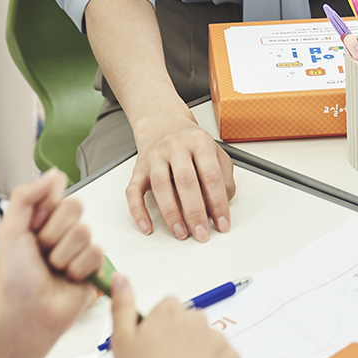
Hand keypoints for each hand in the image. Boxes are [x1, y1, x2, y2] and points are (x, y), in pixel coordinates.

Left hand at [0, 170, 104, 337]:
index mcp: (38, 218)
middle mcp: (59, 229)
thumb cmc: (16, 280)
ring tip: (53, 268)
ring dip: (64, 254)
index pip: (56, 190)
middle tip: (42, 250)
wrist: (30, 314)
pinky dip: (78, 268)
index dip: (47, 207)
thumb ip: (25, 197)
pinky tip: (68, 277)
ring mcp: (76, 246)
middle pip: (75, 207)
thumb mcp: (10, 232)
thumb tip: (50, 174)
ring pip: (85, 232)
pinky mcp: (92, 264)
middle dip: (55, 232)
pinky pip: (97, 253)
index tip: (35, 223)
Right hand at [110, 279, 239, 357]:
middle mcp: (196, 318)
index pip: (166, 310)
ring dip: (196, 355)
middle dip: (178, 340)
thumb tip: (121, 277)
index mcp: (169, 312)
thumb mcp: (120, 341)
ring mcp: (217, 338)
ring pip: (205, 342)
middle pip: (188, 324)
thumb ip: (122, 304)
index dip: (157, 330)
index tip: (151, 349)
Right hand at [127, 106, 235, 240]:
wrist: (163, 123)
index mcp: (199, 142)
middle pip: (185, 181)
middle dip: (195, 212)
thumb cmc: (191, 143)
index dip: (218, 203)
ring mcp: (155, 157)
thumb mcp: (216, 152)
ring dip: (171, 213)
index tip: (222, 223)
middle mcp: (175, 147)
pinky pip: (133, 191)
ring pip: (161, 186)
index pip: (211, 176)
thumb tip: (224, 202)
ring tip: (181, 233)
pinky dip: (138, 211)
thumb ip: (224, 176)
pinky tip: (147, 226)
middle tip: (201, 234)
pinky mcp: (138, 168)